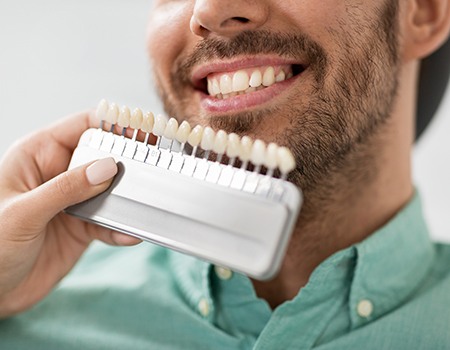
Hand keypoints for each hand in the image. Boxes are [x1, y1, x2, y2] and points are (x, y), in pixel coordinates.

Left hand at [0, 111, 140, 317]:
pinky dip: (122, 228)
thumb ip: (66, 188)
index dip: (113, 125)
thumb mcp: (24, 212)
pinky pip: (109, 222)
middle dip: (128, 162)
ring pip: (111, 190)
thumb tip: (107, 167)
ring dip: (128, 199)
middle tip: (153, 168)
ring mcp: (73, 201)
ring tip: (145, 204)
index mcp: (38, 155)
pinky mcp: (82, 228)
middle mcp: (59, 174)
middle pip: (103, 156)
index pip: (82, 126)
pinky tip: (130, 234)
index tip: (142, 131)